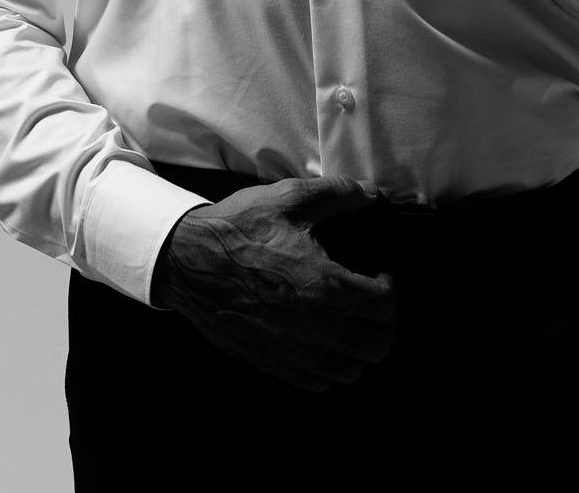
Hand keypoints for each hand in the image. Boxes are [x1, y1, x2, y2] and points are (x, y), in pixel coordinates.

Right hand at [151, 176, 396, 391]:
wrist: (188, 259)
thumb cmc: (239, 227)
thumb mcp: (289, 197)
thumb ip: (339, 194)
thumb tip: (375, 195)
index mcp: (322, 285)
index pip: (384, 307)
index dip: (390, 287)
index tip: (378, 271)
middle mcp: (312, 326)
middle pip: (376, 345)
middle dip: (383, 321)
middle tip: (371, 298)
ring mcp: (291, 351)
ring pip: (351, 370)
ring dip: (360, 347)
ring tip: (350, 319)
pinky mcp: (271, 363)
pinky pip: (319, 383)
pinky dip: (332, 367)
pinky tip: (324, 339)